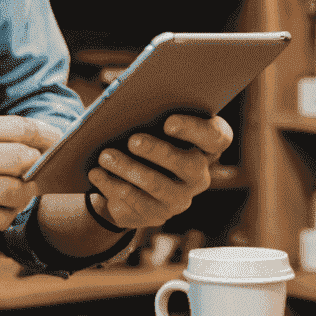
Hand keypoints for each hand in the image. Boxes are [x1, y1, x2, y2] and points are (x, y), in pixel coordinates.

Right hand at [0, 113, 61, 258]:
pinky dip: (4, 217)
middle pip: (24, 158)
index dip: (48, 136)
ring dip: (21, 197)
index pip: (19, 127)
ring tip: (10, 197)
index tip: (61, 144)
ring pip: (16, 192)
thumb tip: (32, 144)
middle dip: (38, 169)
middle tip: (39, 175)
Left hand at [86, 114, 232, 230]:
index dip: (196, 129)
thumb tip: (127, 101)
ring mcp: (180, 197)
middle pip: (189, 165)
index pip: (218, 137)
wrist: (131, 175)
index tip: (169, 122)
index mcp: (206, 144)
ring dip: (129, 169)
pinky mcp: (158, 214)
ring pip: (158, 186)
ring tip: (105, 156)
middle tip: (132, 140)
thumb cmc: (145, 134)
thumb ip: (151, 110)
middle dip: (158, 151)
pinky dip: (113, 185)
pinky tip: (97, 173)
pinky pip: (136, 203)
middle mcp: (199, 174)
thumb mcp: (151, 121)